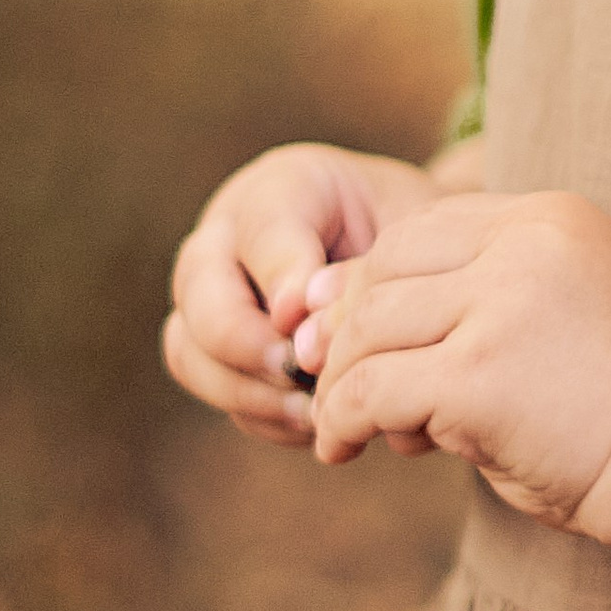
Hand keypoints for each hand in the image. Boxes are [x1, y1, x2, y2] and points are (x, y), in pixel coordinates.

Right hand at [163, 143, 447, 445]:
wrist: (421, 269)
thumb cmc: (420, 242)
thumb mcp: (414, 232)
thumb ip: (364, 269)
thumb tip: (302, 326)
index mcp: (282, 188)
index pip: (261, 228)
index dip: (282, 276)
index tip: (308, 316)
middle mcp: (228, 239)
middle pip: (198, 292)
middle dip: (246, 342)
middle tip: (301, 371)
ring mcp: (213, 297)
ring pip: (189, 351)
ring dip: (248, 389)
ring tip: (313, 411)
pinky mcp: (220, 355)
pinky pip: (217, 393)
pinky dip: (262, 414)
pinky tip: (315, 421)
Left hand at [303, 192, 610, 534]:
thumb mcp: (556, 314)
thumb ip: (475, 299)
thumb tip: (342, 322)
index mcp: (545, 218)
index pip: (420, 229)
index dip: (369, 283)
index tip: (345, 336)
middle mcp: (521, 246)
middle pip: (383, 271)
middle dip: (347, 333)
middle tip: (332, 386)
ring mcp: (499, 306)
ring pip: (368, 331)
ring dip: (343, 385)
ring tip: (347, 429)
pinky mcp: (477, 376)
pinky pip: (372, 392)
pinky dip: (343, 423)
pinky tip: (345, 449)